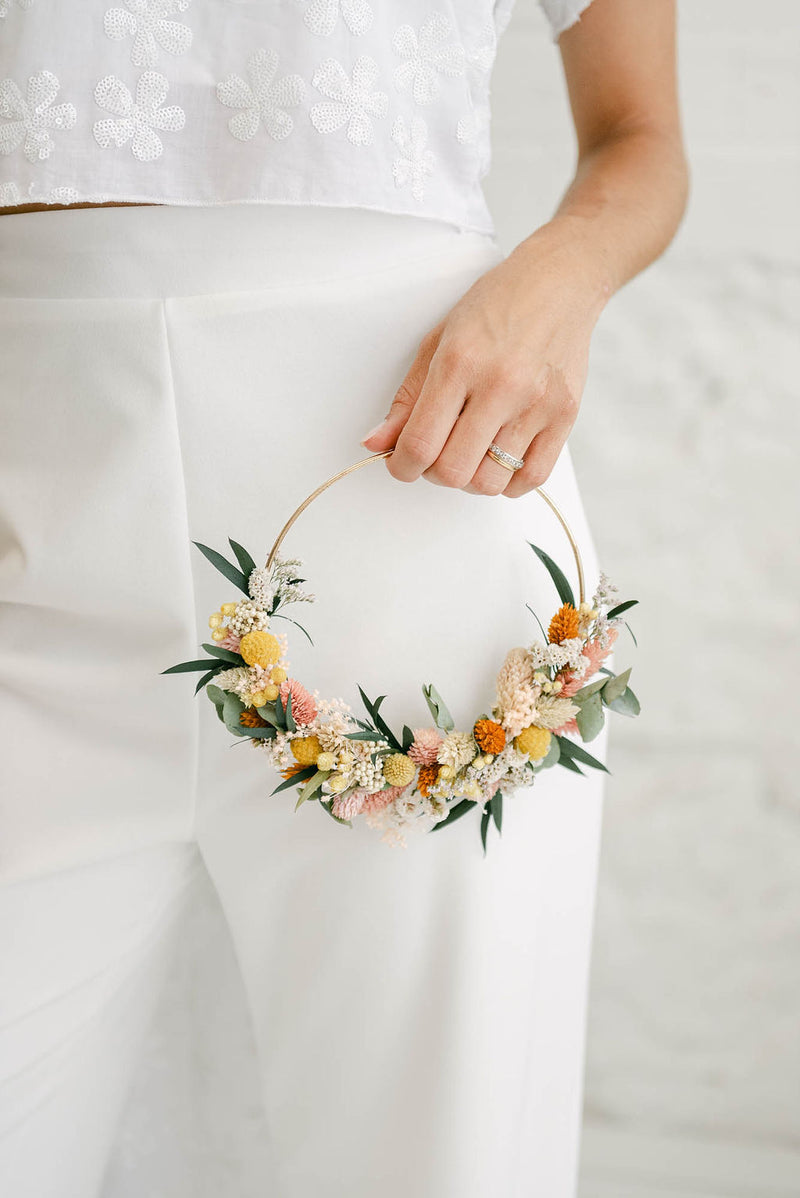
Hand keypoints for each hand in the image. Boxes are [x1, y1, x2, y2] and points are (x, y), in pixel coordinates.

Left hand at [360, 220, 608, 498]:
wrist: (558, 283)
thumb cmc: (496, 306)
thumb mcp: (438, 341)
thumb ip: (407, 399)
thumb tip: (377, 443)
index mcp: (459, 363)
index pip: (420, 443)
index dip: (402, 467)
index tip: (402, 464)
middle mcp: (500, 386)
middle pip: (454, 471)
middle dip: (434, 473)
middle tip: (437, 454)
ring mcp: (536, 404)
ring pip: (490, 482)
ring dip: (471, 479)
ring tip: (470, 453)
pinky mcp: (565, 416)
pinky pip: (532, 478)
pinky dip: (508, 483)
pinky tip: (500, 460)